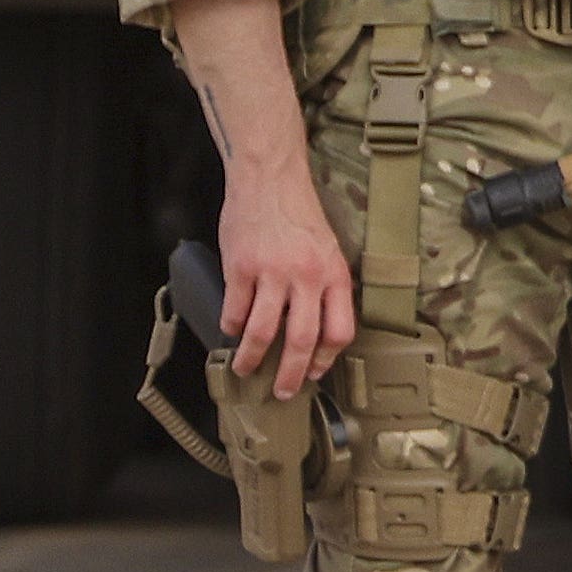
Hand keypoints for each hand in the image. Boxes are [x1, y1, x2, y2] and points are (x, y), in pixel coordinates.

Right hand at [206, 162, 356, 398]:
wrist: (270, 180)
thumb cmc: (299, 215)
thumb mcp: (329, 250)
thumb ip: (326, 286)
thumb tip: (320, 329)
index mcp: (335, 275)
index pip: (340, 330)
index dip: (327, 358)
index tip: (315, 372)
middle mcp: (307, 277)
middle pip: (301, 340)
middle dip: (291, 374)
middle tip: (283, 391)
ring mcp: (272, 273)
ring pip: (262, 331)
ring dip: (252, 358)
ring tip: (245, 369)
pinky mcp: (240, 267)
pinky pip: (235, 309)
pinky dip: (231, 327)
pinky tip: (231, 332)